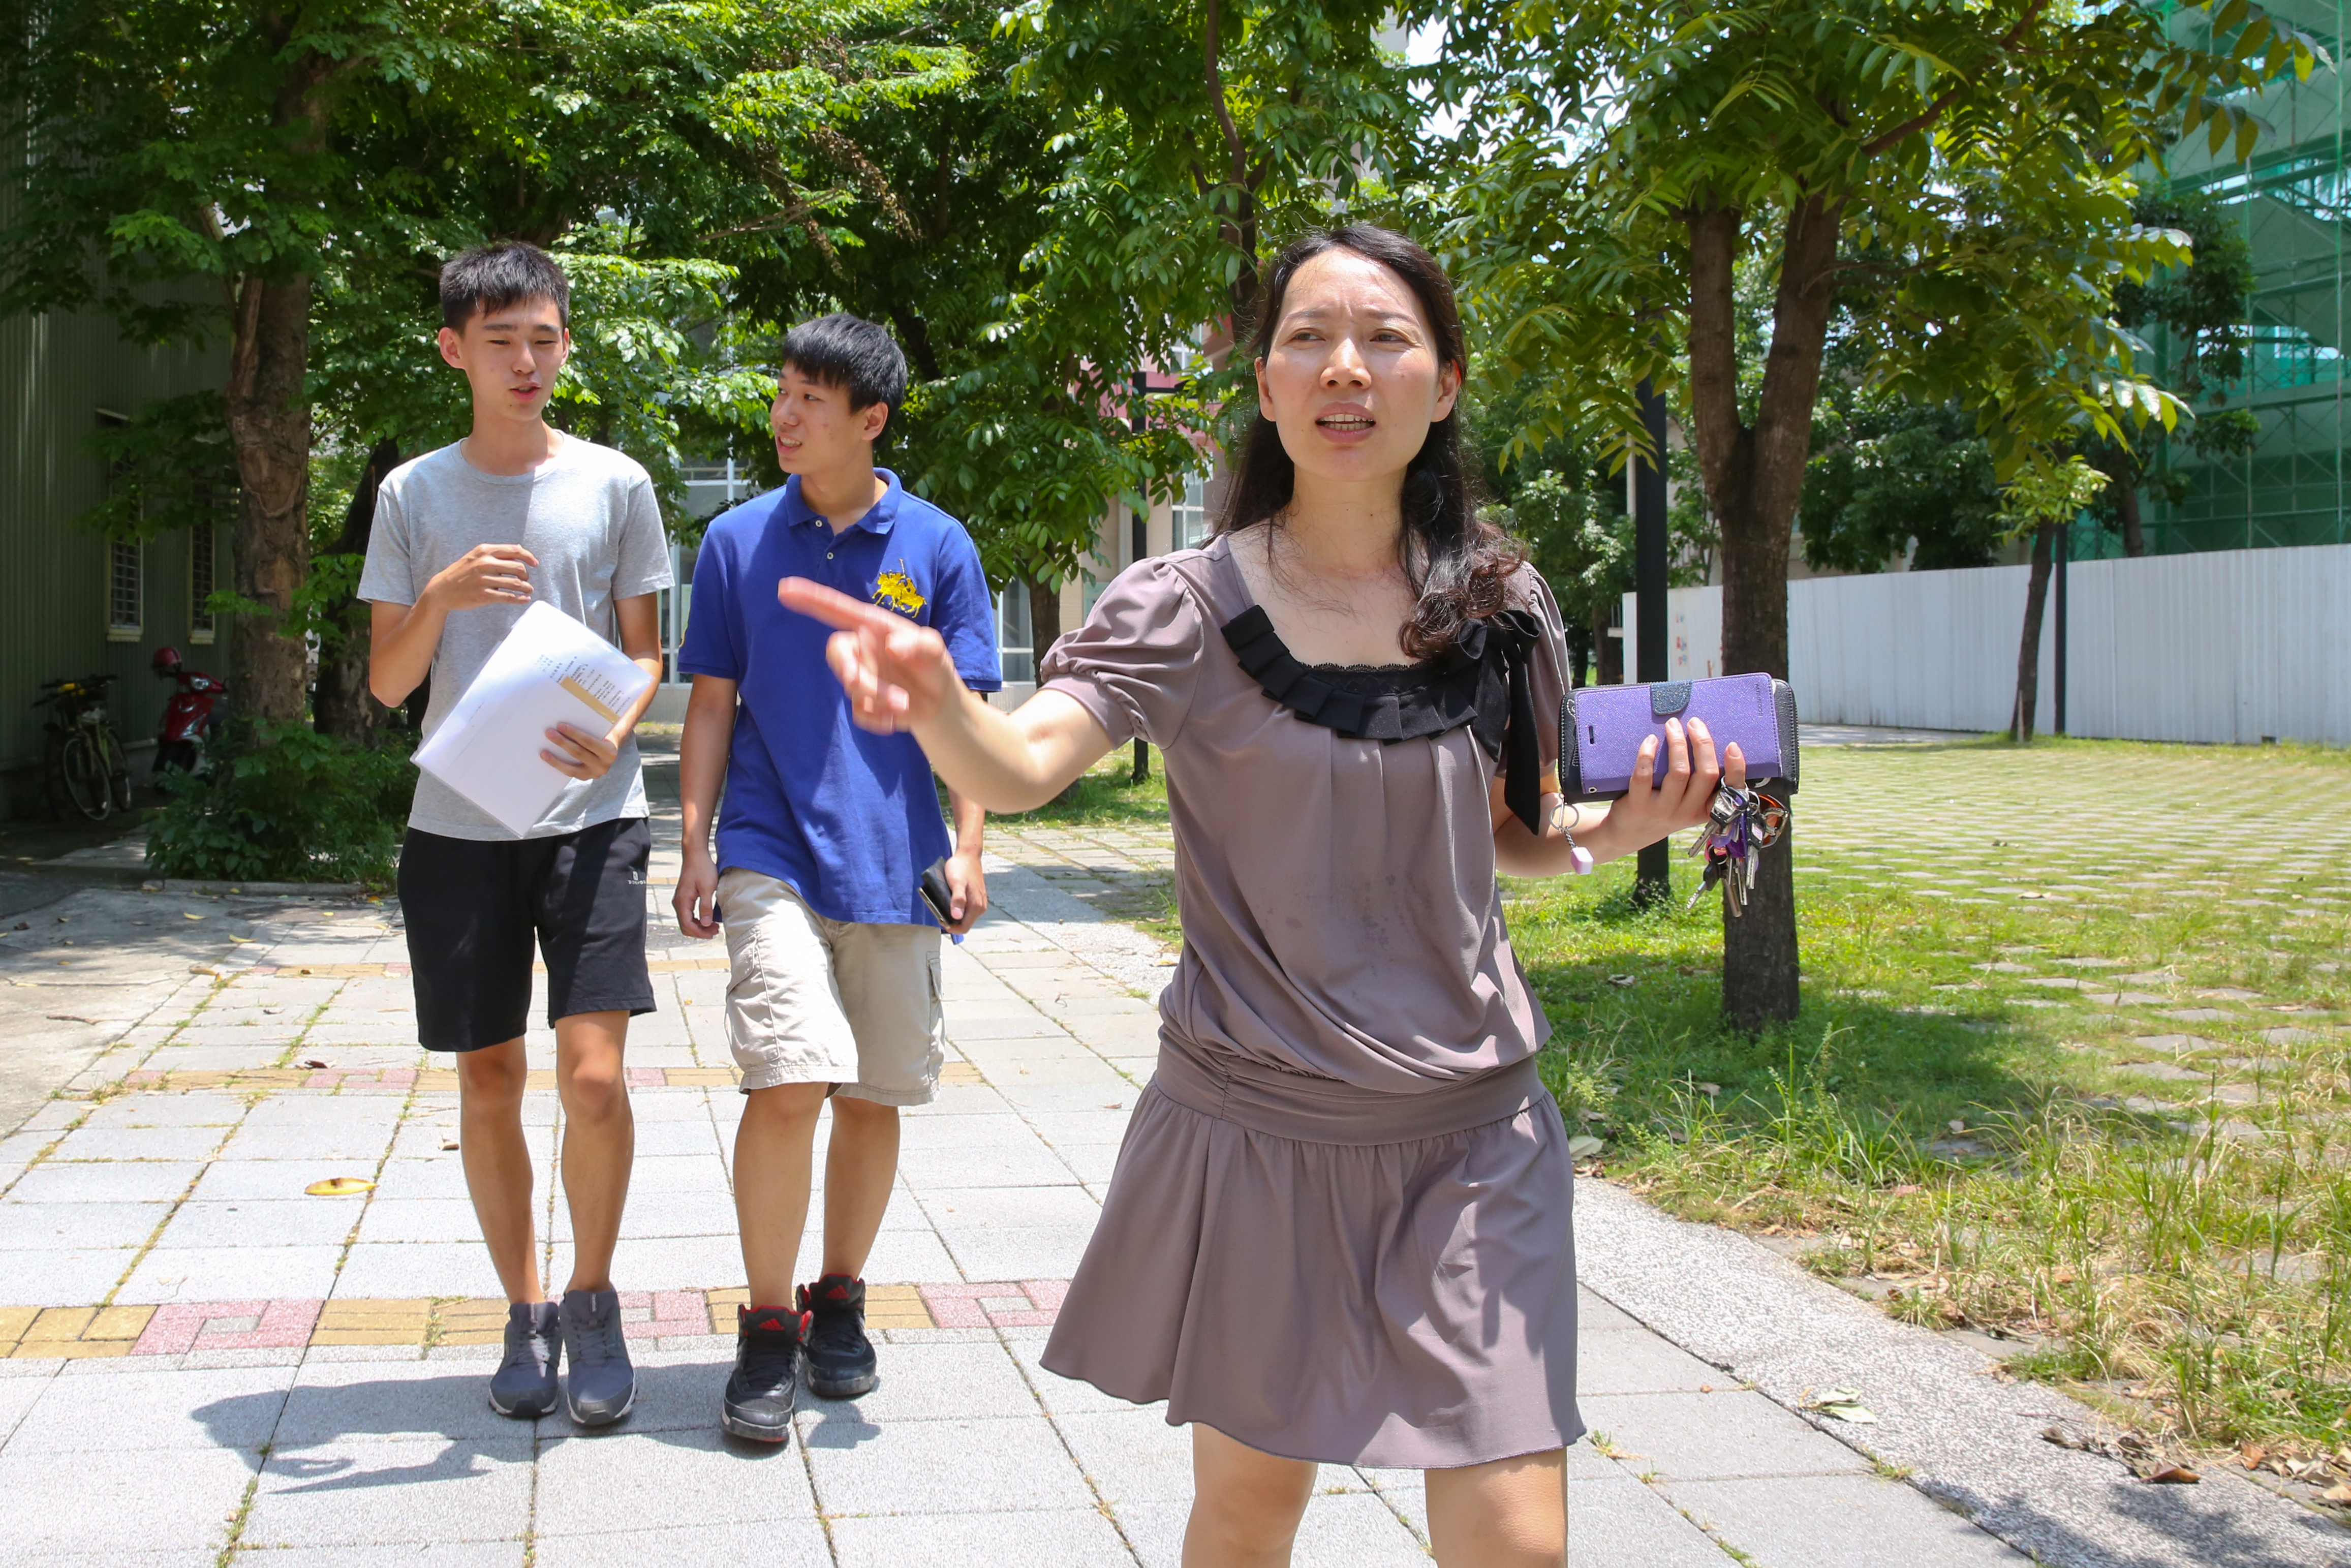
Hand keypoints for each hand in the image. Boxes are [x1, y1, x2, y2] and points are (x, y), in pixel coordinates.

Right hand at [424, 543, 535, 610]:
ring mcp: (483, 579)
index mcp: (484, 551)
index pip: (514, 551)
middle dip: (526, 575)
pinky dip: (519, 599)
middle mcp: (484, 563)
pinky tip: (524, 599)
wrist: (442, 590)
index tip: (535, 564)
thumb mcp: (476, 556)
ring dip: (526, 588)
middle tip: (526, 581)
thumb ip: (497, 552)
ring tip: (528, 590)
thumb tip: (519, 548)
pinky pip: (508, 597)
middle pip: (518, 568)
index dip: (528, 557)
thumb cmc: (462, 572)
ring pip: (515, 583)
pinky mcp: (482, 595)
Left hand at [542, 721, 619, 779]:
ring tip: (543, 752)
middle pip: (578, 753)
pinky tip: (548, 759)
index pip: (588, 742)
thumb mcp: (603, 730)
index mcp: (609, 752)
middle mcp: (603, 766)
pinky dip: (558, 766)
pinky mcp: (585, 778)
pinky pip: (569, 773)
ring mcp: (594, 774)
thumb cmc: (603, 736)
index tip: (560, 726)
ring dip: (555, 760)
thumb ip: (591, 725)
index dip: (573, 734)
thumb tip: (569, 713)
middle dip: (562, 742)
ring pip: (571, 768)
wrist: (610, 751)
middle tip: (549, 733)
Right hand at [674, 854, 720, 939]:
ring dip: (699, 926)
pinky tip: (708, 919)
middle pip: (685, 925)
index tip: (712, 934)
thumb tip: (705, 923)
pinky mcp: (685, 897)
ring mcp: (680, 900)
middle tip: (715, 931)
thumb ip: (706, 907)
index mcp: (682, 901)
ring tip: (714, 927)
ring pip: (687, 920)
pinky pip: (688, 914)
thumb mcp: (708, 888)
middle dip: (700, 931)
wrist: (696, 855)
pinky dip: (697, 919)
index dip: (699, 932)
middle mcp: (678, 902)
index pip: (687, 924)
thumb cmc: (702, 868)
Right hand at [777, 577, 963, 732]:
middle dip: (849, 670)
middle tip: (861, 684)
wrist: (939, 703)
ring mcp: (859, 675)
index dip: (810, 598)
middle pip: (837, 652)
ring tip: (905, 704)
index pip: (837, 609)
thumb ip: (917, 644)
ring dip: (878, 698)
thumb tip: (890, 647)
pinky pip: (859, 712)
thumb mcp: (935, 649)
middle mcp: (861, 649)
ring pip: (852, 686)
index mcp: (873, 626)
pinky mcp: (862, 702)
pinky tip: (897, 718)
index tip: (784, 588)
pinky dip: (878, 718)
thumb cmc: (934, 664)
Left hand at [943, 848, 986, 934]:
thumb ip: (957, 899)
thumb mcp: (957, 883)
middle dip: (951, 920)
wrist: (968, 855)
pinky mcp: (976, 898)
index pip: (964, 927)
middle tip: (939, 909)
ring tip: (942, 903)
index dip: (951, 927)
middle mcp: (980, 907)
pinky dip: (956, 907)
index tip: (940, 919)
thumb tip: (956, 916)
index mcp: (976, 906)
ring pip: (965, 916)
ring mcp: (979, 902)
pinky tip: (949, 899)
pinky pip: (966, 909)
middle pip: (964, 923)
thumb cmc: (961, 868)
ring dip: (953, 914)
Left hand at [1602, 718, 1746, 848]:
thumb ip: (1699, 782)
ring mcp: (1664, 810)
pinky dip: (1648, 755)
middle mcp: (1688, 812)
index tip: (1732, 745)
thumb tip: (1705, 740)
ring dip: (1677, 743)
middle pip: (1706, 774)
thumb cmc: (1663, 809)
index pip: (1731, 791)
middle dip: (1703, 743)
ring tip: (1672, 725)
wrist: (1629, 833)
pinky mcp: (1639, 806)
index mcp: (1705, 809)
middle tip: (1694, 723)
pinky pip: (1645, 777)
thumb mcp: (1687, 804)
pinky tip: (1650, 740)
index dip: (1736, 769)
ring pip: (1679, 772)